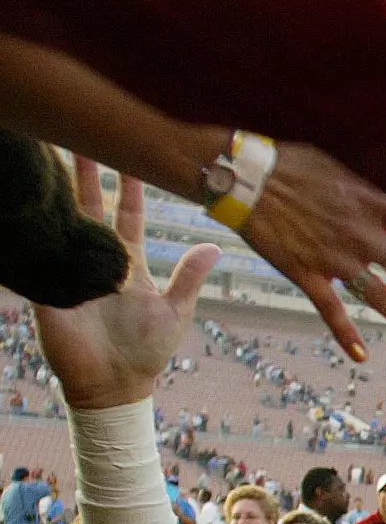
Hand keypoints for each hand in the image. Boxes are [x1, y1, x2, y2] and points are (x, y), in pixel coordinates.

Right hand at [31, 159, 218, 409]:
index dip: (130, 187)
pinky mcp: (50, 291)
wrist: (114, 387)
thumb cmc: (147, 351)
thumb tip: (214, 246)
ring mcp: (72, 271)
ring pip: (64, 222)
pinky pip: (41, 256)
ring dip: (59, 193)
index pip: (129, 214)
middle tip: (83, 136)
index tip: (134, 154)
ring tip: (52, 155)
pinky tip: (33, 208)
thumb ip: (189, 277)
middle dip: (88, 173)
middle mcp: (99, 259)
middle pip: (91, 207)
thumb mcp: (174, 311)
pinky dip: (37, 234)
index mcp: (129, 262)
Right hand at [238, 144, 385, 359]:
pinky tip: (361, 356)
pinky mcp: (304, 272)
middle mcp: (359, 234)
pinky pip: (329, 309)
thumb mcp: (342, 160)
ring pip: (377, 295)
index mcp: (371, 202)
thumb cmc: (291, 158)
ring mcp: (332, 256)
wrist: (242, 173)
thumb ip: (373, 177)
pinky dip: (344, 334)